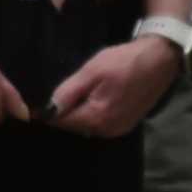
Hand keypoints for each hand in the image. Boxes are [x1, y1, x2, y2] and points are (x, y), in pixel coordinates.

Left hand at [44, 35, 180, 141]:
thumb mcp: (91, 72)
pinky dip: (90, 113)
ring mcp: (119, 128)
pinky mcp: (126, 123)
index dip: (46, 112)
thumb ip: (68, 93)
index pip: (62, 122)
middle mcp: (108, 130)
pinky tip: (88, 97)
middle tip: (51, 93)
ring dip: (76, 112)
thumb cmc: (123, 62)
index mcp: (98, 118)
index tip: (32, 102)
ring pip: (86, 125)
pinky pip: (99, 122)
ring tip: (70, 93)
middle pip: (74, 125)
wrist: (158, 60)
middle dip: (61, 112)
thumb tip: (47, 109)